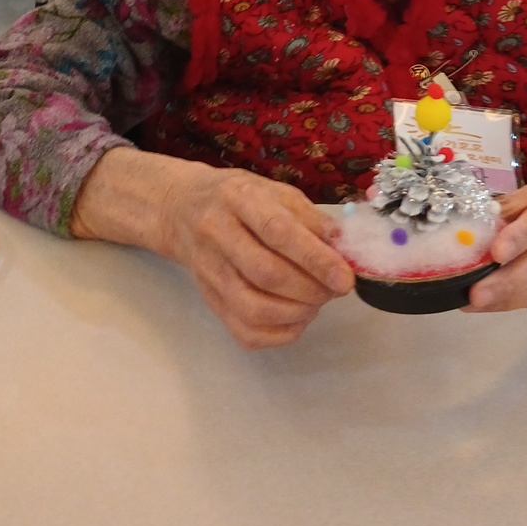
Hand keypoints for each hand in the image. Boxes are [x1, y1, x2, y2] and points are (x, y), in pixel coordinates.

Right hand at [71, 150, 353, 348]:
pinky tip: (297, 317)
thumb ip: (309, 217)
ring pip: (253, 309)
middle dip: (311, 289)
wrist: (181, 209)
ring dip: (297, 313)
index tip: (345, 278)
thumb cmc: (238, 198)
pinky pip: (244, 332)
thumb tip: (342, 247)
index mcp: (237, 198)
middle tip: (335, 289)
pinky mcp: (208, 300)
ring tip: (317, 301)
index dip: (315, 259)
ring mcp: (208, 271)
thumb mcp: (275, 191)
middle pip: (266, 274)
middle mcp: (216, 234)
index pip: (277, 232)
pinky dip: (280, 334)